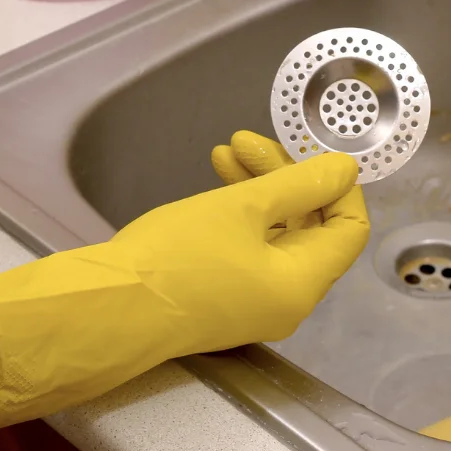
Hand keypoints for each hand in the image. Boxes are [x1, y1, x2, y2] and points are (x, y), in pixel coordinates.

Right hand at [0, 143, 367, 443]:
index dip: (337, 185)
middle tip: (249, 140)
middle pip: (310, 226)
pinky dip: (239, 211)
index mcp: (301, 284)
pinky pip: (248, 247)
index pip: (349, 229)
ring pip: (274, 232)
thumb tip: (346, 170)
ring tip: (227, 148)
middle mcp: (285, 300)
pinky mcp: (220, 297)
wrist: (102, 310)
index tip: (308, 149)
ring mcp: (252, 302)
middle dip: (286, 176)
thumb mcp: (242, 208)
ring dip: (258, 186)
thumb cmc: (176, 257)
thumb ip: (300, 185)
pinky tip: (216, 177)